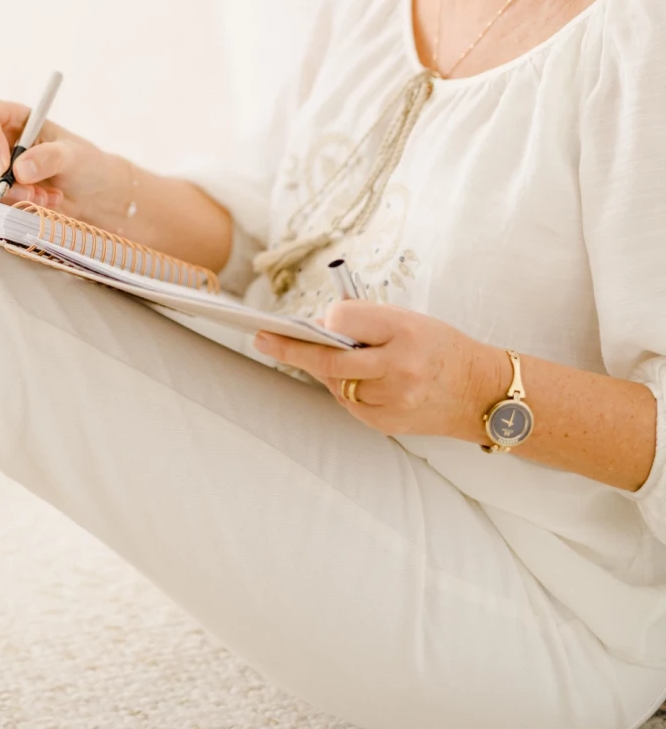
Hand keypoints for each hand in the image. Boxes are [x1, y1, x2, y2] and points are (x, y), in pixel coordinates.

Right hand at [0, 96, 124, 221]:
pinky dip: (11, 206)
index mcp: (12, 116)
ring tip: (45, 198)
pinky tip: (39, 203)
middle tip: (31, 194)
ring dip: (10, 196)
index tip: (3, 167)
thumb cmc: (83, 164)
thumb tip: (19, 169)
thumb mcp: (73, 156)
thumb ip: (49, 157)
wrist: (90, 194)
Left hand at [254, 301, 508, 442]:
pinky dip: (342, 387)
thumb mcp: (409, 319)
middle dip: (291, 348)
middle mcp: (399, 368)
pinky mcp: (388, 423)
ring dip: (321, 368)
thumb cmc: (440, 345)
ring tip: (304, 352)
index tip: (311, 317)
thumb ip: (366, 320)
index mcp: (404, 331)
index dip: (327, 318)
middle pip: (330, 359)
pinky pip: (350, 402)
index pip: (344, 320)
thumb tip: (320, 324)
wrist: (480, 391)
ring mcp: (394, 401)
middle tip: (262, 338)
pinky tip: (343, 376)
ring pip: (336, 383)